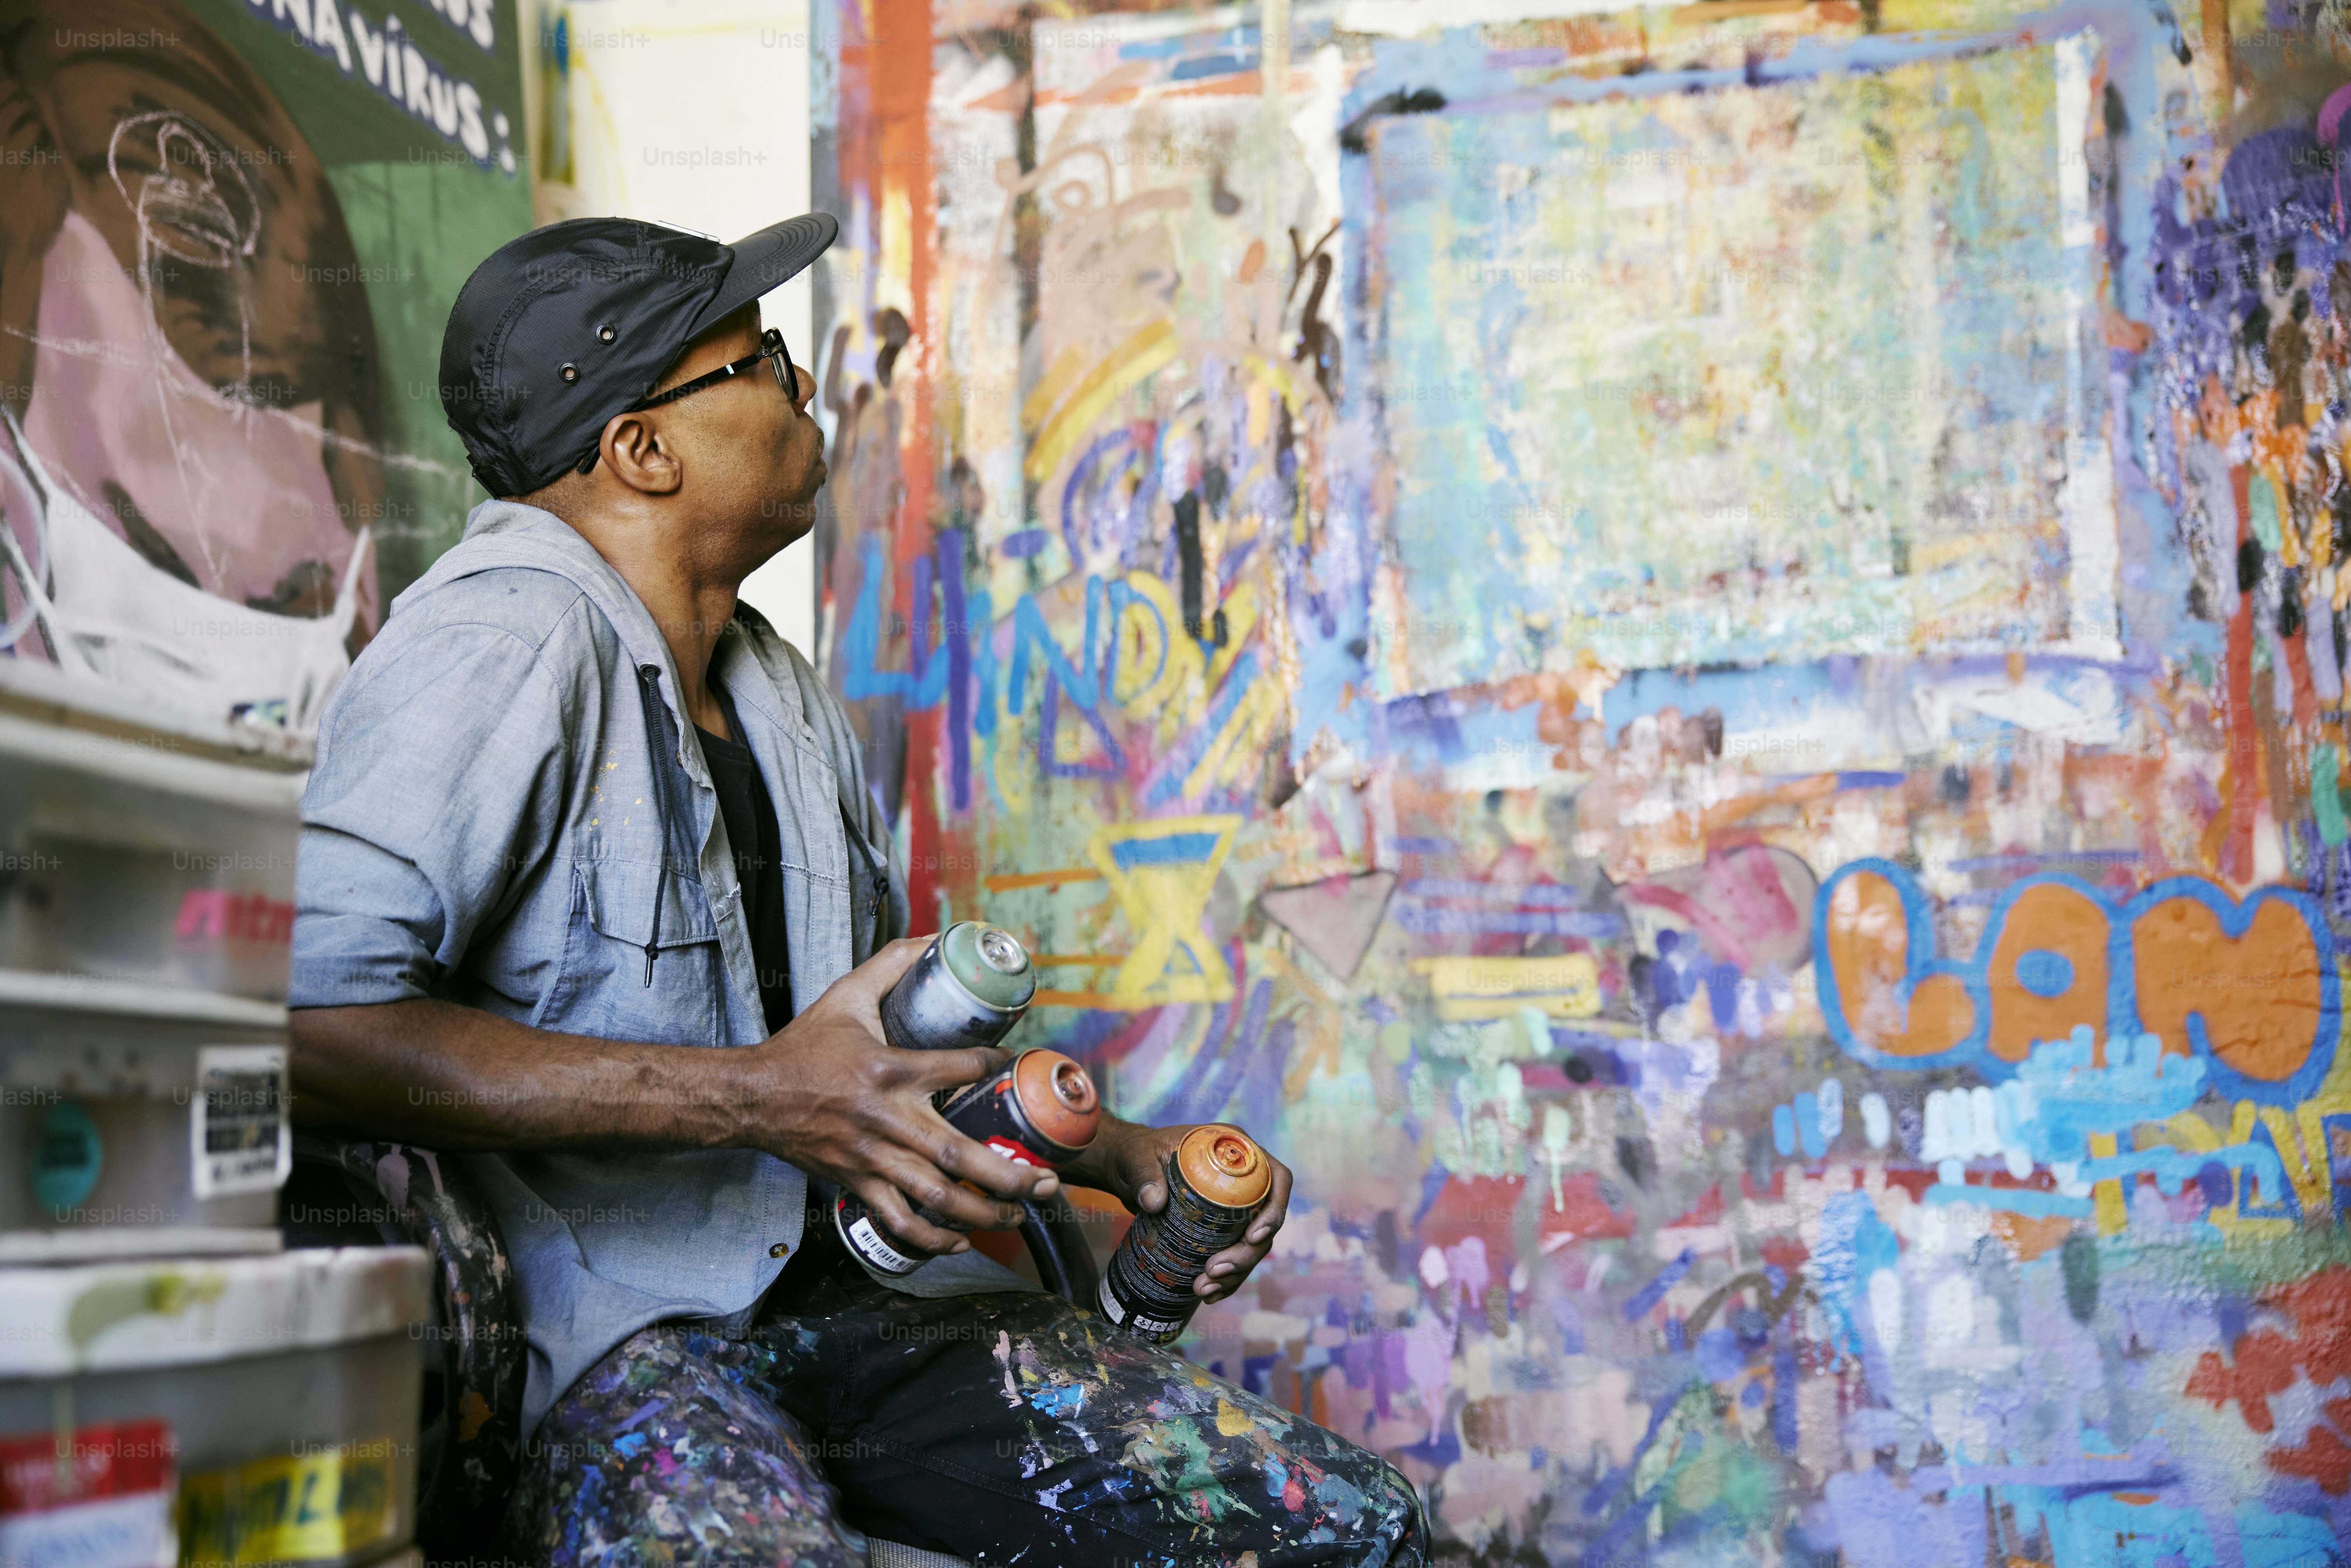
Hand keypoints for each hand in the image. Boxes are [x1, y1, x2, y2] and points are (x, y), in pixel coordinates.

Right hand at [744, 937, 1058, 1255]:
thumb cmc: (802, 1048)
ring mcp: (872, 1158)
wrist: (752, 1096)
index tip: (1012, 1060)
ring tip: (1019, 1213)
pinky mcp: (857, 1184)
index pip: (960, 1068)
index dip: (994, 1063)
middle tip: (1047, 1181)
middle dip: (1010, 1176)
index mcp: (889, 1070)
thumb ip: (891, 964)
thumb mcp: (846, 995)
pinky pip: (900, 1222)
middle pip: (959, 1158)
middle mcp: (887, 1120)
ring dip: (984, 1212)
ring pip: (937, 1198)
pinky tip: (961, 1239)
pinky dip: (933, 1238)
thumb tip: (930, 938)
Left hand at [1070, 1118, 1290, 1302]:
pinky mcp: (1221, 1228)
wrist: (1124, 1170)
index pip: (1275, 1178)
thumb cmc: (1134, 1154)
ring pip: (1252, 1245)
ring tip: (1204, 1289)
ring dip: (1236, 1273)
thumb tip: (1154, 1201)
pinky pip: (1234, 1255)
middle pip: (1265, 1220)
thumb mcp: (1135, 1157)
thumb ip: (1143, 1173)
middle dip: (1246, 1254)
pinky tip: (1208, 1295)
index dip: (1274, 1209)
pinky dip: (1226, 1279)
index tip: (1252, 1237)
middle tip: (1215, 1271)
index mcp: (1235, 1150)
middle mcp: (1242, 1178)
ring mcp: (1234, 1205)